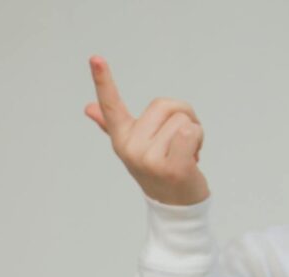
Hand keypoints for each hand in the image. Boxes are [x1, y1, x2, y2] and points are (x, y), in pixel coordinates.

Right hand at [84, 56, 209, 205]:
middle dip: (182, 116)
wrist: (175, 205)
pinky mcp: (171, 168)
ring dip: (194, 132)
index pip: (111, 106)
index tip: (95, 58)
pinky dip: (199, 140)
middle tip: (178, 142)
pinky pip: (191, 132)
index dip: (102, 80)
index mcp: (121, 138)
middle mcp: (130, 148)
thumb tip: (88, 108)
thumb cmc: (159, 168)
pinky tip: (193, 158)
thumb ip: (111, 124)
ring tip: (185, 152)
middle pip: (165, 105)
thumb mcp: (134, 145)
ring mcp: (149, 159)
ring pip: (183, 119)